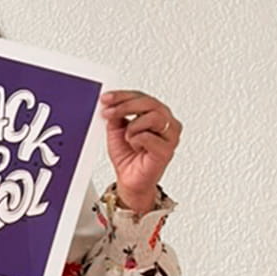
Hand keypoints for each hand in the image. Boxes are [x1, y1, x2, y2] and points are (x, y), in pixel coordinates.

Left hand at [100, 91, 181, 210]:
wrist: (129, 180)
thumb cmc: (127, 155)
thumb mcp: (116, 130)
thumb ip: (116, 115)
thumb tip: (111, 103)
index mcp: (156, 113)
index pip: (142, 96)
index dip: (122, 95)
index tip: (105, 98)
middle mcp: (167, 122)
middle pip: (150, 102)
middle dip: (125, 106)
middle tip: (108, 112)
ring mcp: (170, 136)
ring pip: (153, 117)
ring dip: (133, 126)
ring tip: (128, 137)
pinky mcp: (167, 150)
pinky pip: (149, 137)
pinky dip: (136, 140)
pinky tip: (136, 147)